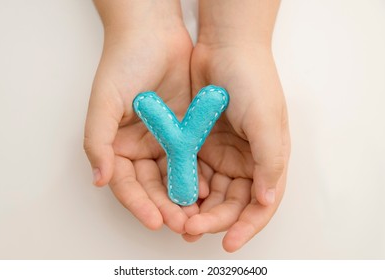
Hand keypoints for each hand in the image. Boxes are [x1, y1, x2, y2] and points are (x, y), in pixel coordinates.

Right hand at [84, 1, 199, 233]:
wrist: (154, 32)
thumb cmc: (124, 62)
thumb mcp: (104, 100)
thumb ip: (98, 141)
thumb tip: (99, 179)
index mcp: (117, 145)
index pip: (127, 184)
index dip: (139, 205)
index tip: (154, 221)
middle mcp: (140, 148)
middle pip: (152, 188)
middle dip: (166, 208)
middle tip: (182, 226)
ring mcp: (164, 141)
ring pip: (174, 179)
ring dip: (184, 198)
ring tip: (197, 216)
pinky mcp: (185, 133)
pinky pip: (192, 160)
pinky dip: (198, 176)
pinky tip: (207, 189)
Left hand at [183, 42, 290, 250]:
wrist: (225, 48)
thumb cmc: (253, 80)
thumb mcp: (267, 120)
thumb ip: (269, 161)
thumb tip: (266, 201)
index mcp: (268, 160)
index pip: (260, 203)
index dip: (246, 226)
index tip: (227, 242)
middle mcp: (246, 161)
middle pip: (230, 202)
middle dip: (213, 219)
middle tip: (191, 228)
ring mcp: (221, 153)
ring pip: (209, 192)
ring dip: (196, 208)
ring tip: (179, 221)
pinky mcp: (199, 144)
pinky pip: (191, 172)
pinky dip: (183, 187)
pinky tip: (173, 196)